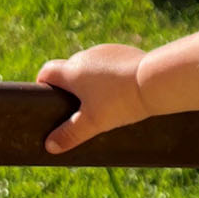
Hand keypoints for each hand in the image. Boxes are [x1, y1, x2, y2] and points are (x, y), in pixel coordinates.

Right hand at [36, 43, 150, 153]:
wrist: (155, 81)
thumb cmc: (120, 102)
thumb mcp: (93, 123)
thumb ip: (69, 134)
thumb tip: (49, 146)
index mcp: (72, 70)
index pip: (47, 71)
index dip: (44, 85)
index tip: (49, 101)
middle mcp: (86, 56)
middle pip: (69, 70)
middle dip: (70, 88)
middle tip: (78, 111)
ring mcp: (106, 51)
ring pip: (90, 66)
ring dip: (91, 81)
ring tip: (102, 103)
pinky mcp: (124, 51)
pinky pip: (109, 64)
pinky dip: (109, 76)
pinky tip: (121, 92)